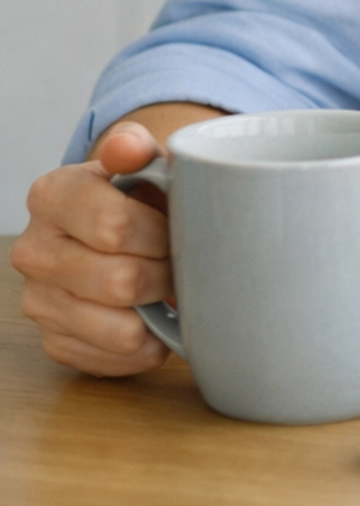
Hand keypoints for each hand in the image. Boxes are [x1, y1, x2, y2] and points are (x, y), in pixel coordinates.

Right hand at [11, 122, 175, 376]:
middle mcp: (33, 251)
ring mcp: (39, 301)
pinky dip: (148, 345)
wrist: (120, 233)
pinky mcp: (55, 342)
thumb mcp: (142, 161)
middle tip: (179, 262)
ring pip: (119, 328)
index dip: (160, 233)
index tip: (178, 227)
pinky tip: (155, 319)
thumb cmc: (138, 196)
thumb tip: (128, 148)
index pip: (113, 226)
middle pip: (120, 280)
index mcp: (50, 195)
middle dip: (165, 273)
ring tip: (168, 289)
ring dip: (157, 311)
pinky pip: (115, 359)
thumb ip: (135, 146)